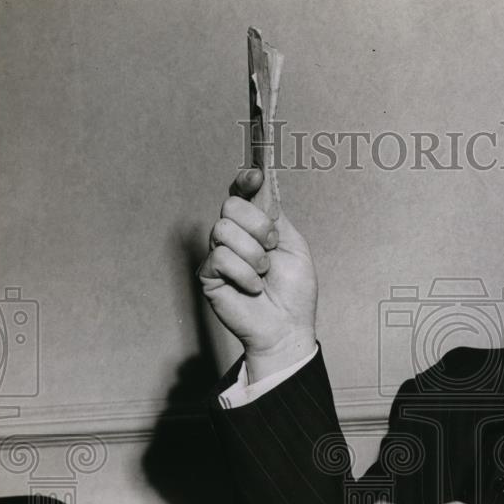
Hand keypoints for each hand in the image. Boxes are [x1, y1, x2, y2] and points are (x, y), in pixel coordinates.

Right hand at [198, 169, 317, 381]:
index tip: (255, 177)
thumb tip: (263, 186)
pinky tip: (254, 287)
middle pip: (230, 205)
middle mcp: (234, 237)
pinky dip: (244, 274)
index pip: (241, 194)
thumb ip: (277, 216)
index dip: (245, 181)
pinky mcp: (209, 276)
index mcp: (255, 226)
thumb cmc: (294, 292)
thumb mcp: (295, 246)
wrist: (288, 327)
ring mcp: (219, 255)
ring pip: (223, 230)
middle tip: (272, 248)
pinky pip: (221, 258)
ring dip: (253, 253)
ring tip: (264, 272)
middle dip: (258, 225)